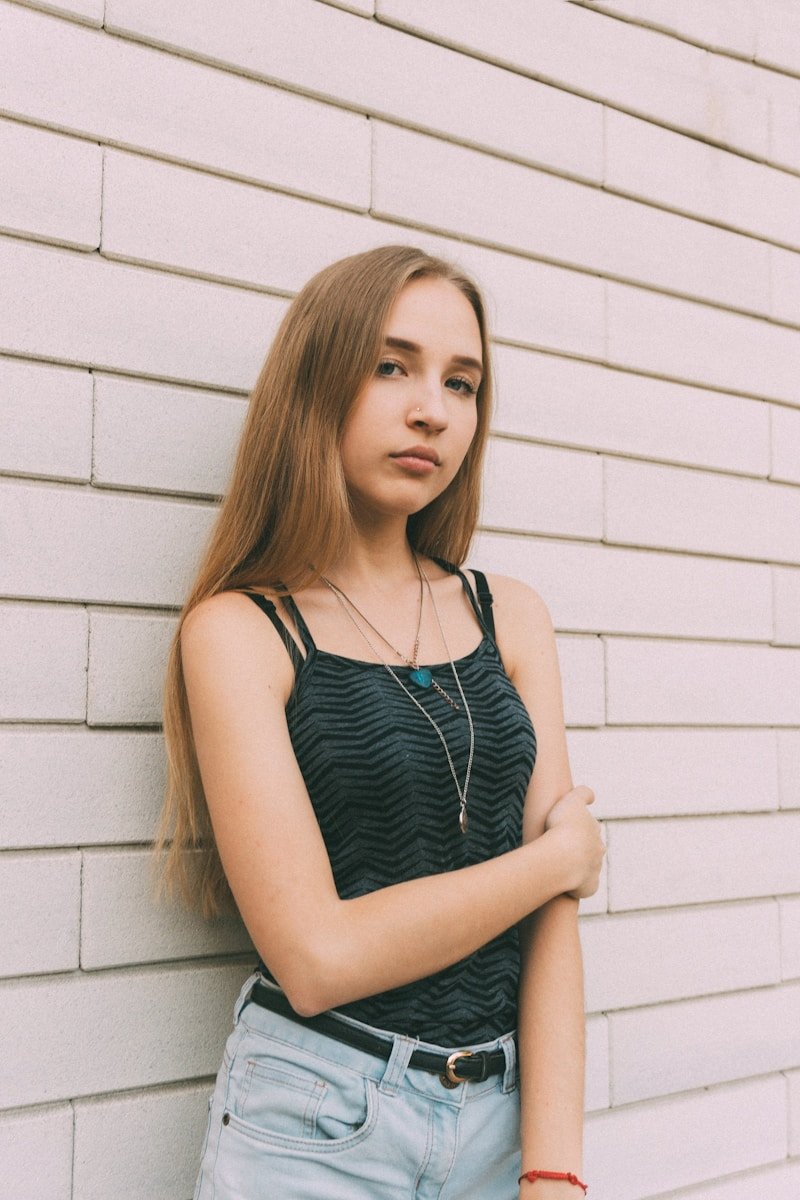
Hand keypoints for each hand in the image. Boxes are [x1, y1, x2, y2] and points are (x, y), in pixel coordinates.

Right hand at [544, 784, 604, 898]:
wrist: (562, 858)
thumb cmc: (563, 827)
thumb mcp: (571, 800)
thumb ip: (583, 793)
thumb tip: (591, 795)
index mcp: (594, 830)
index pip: (590, 828)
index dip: (578, 827)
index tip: (567, 828)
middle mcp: (598, 850)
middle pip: (591, 849)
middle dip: (581, 849)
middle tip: (563, 849)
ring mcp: (594, 870)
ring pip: (587, 869)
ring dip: (577, 867)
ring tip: (560, 867)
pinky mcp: (588, 888)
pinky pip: (584, 888)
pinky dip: (577, 887)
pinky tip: (564, 884)